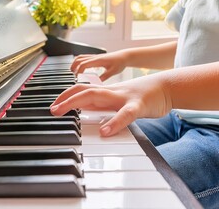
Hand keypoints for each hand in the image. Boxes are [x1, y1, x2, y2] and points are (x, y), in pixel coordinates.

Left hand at [50, 74, 171, 135]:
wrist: (167, 86)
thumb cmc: (142, 96)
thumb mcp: (119, 101)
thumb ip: (103, 106)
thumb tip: (86, 114)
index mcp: (107, 93)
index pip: (81, 90)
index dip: (65, 96)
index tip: (53, 106)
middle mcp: (111, 93)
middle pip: (83, 91)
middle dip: (64, 98)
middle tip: (51, 110)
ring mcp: (124, 97)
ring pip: (97, 95)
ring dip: (76, 102)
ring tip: (63, 112)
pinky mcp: (139, 105)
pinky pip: (126, 114)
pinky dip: (114, 122)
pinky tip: (105, 132)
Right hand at [70, 52, 127, 80]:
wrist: (124, 56)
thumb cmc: (120, 63)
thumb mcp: (112, 72)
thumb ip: (104, 77)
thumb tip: (95, 83)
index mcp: (98, 61)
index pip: (84, 64)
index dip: (78, 71)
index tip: (77, 78)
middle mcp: (95, 57)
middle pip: (79, 59)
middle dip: (73, 67)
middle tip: (73, 75)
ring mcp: (95, 57)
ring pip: (80, 57)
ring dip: (75, 63)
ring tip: (74, 72)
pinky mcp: (96, 57)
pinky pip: (84, 57)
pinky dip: (80, 62)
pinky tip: (83, 69)